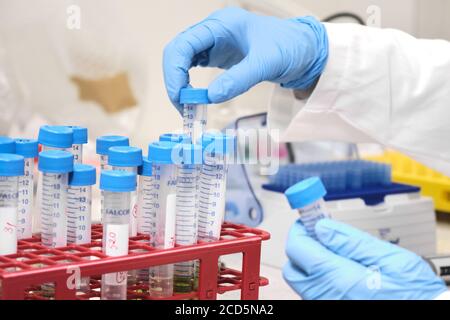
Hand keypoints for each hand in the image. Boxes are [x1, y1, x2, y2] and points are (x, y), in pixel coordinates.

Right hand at [163, 7, 328, 110]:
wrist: (303, 50)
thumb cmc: (289, 47)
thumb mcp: (266, 63)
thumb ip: (240, 79)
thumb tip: (211, 97)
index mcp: (221, 24)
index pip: (184, 44)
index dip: (175, 71)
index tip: (179, 96)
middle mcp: (212, 31)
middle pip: (178, 52)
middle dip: (174, 80)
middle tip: (182, 106)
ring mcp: (213, 43)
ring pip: (183, 61)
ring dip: (180, 84)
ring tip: (187, 106)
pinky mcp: (217, 55)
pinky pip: (194, 68)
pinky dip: (190, 84)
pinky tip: (195, 98)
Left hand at [283, 219, 446, 299]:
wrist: (429, 316)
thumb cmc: (415, 295)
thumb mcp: (391, 259)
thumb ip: (351, 242)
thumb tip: (321, 227)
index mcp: (337, 278)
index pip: (297, 248)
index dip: (301, 229)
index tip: (309, 220)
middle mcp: (325, 295)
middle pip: (293, 268)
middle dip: (301, 247)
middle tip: (320, 235)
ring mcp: (326, 304)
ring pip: (303, 282)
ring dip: (311, 264)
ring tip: (336, 253)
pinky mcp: (331, 309)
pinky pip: (315, 293)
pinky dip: (321, 279)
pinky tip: (342, 271)